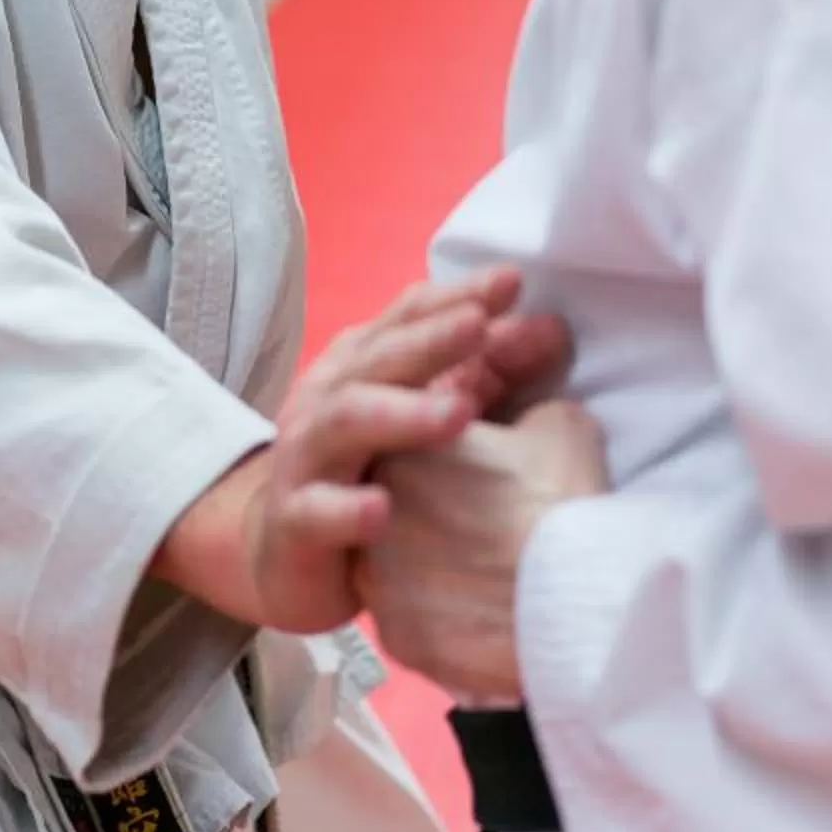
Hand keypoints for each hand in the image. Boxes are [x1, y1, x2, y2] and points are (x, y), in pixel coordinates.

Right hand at [151, 270, 548, 633]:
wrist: (279, 550)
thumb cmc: (367, 472)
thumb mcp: (422, 417)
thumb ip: (485, 374)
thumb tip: (552, 328)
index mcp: (362, 365)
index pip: (406, 317)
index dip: (455, 296)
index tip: (509, 280)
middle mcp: (328, 399)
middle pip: (379, 359)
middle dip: (431, 339)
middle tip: (480, 324)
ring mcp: (305, 459)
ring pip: (345, 424)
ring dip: (401, 413)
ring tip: (457, 412)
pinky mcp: (294, 524)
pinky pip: (316, 514)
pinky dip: (347, 510)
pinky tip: (383, 510)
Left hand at [359, 399, 609, 701]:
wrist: (572, 597)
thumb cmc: (562, 504)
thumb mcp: (560, 426)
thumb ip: (525, 416)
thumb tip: (525, 428)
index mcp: (404, 451)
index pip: (413, 451)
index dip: (452, 468)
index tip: (484, 481)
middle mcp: (376, 516)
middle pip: (397, 513)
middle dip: (431, 519)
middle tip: (484, 531)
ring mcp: (379, 582)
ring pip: (396, 572)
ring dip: (428, 572)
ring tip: (482, 578)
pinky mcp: (396, 638)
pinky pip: (410, 625)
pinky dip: (439, 623)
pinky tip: (479, 619)